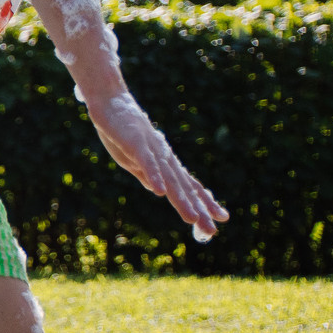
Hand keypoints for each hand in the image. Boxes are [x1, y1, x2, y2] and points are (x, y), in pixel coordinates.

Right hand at [87, 93, 228, 240]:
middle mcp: (165, 158)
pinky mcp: (136, 143)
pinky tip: (161, 192)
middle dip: (199, 209)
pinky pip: (148, 163)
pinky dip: (155, 177)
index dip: (205, 202)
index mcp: (165, 163)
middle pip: (184, 187)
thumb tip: (160, 191)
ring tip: (192, 219)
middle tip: (212, 230)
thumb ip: (146, 175)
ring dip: (181, 200)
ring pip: (170, 179)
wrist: (110, 102)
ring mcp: (153, 151)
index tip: (222, 218)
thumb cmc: (121, 131)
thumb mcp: (132, 160)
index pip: (190, 185)